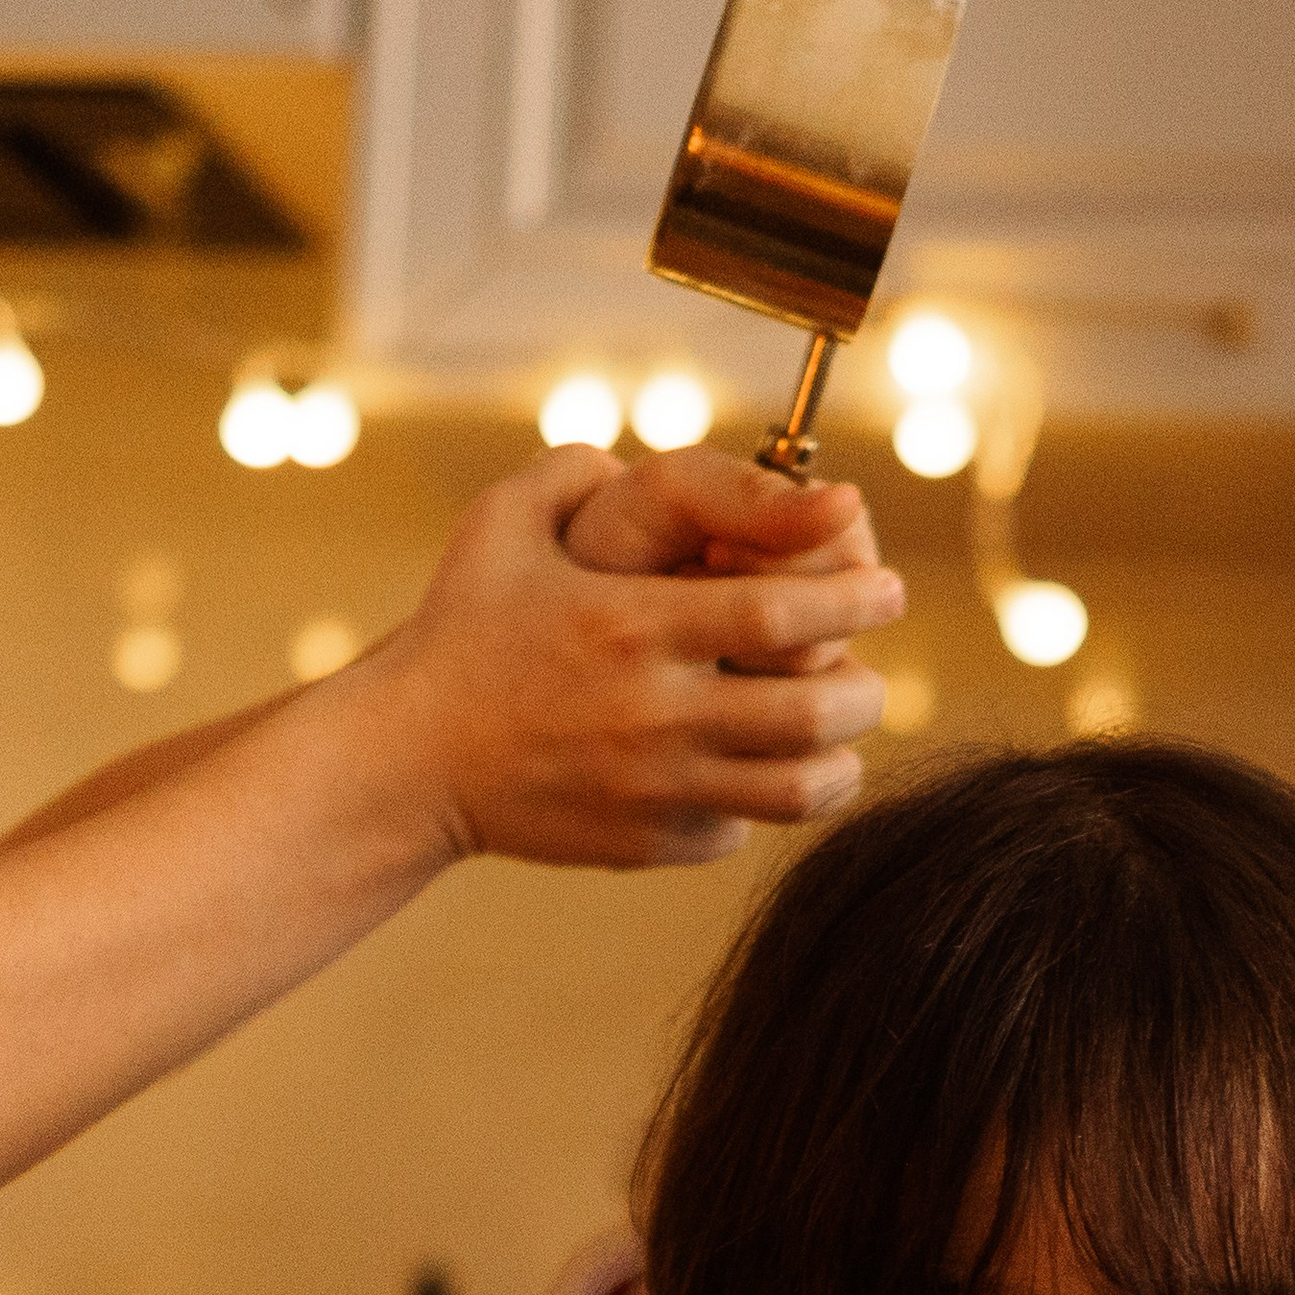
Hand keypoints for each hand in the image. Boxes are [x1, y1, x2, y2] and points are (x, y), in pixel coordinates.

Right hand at [345, 444, 904, 868]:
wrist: (407, 761)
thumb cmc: (459, 634)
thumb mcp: (499, 527)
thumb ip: (569, 470)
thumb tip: (634, 453)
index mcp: (635, 626)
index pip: (784, 615)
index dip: (855, 599)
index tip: (887, 588)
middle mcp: (656, 713)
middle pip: (814, 711)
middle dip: (867, 687)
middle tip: (871, 672)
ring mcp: (656, 787)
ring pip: (799, 790)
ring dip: (839, 761)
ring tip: (838, 735)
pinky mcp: (648, 842)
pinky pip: (740, 829)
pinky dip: (760, 803)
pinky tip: (753, 773)